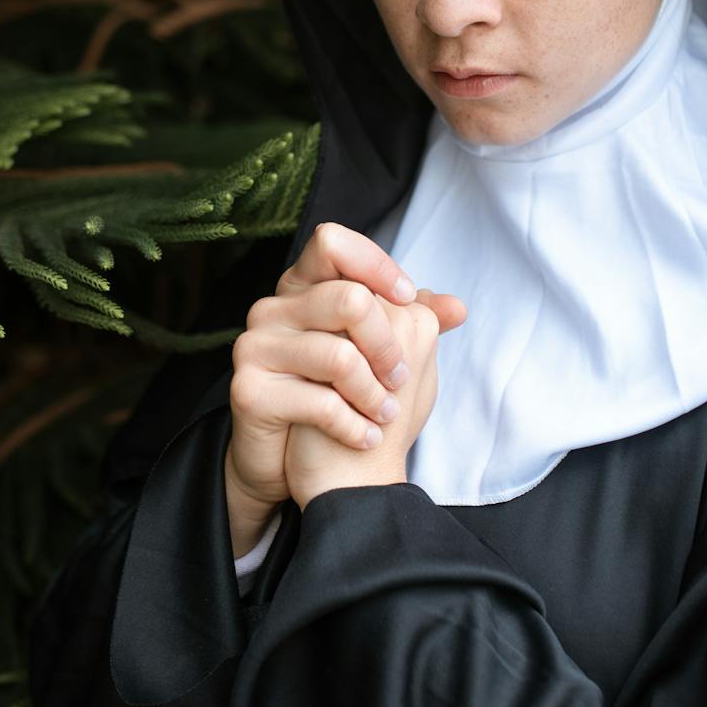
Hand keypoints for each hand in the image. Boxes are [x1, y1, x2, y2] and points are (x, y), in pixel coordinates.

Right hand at [224, 222, 459, 552]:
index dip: (376, 265)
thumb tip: (458, 307)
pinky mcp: (248, 390)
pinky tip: (365, 437)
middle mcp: (272, 309)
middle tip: (398, 379)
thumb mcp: (380, 355)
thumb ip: (414, 325)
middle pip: (349, 299)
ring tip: (385, 416)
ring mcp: (255, 347)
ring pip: (339, 356)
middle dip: (388, 347)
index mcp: (302, 288)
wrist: (303, 464)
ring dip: (374, 395)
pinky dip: (354, 425)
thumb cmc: (345, 398)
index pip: (332, 242)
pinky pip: (319, 402)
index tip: (406, 299)